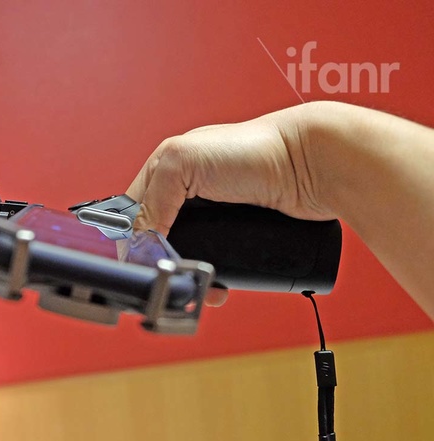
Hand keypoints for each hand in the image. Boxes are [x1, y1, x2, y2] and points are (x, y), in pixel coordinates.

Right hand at [126, 104, 338, 306]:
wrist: (312, 166)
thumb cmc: (255, 149)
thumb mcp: (185, 163)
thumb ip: (153, 196)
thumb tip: (139, 240)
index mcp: (167, 168)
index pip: (133, 210)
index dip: (131, 237)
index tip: (139, 261)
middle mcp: (187, 190)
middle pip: (157, 237)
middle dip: (161, 262)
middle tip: (171, 277)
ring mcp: (213, 215)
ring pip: (186, 255)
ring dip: (188, 275)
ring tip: (198, 287)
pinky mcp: (237, 235)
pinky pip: (216, 264)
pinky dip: (213, 279)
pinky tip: (218, 286)